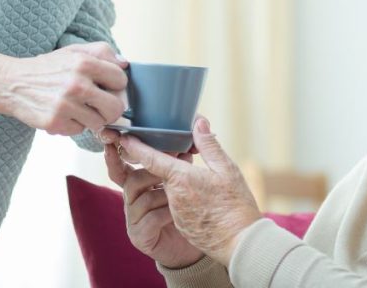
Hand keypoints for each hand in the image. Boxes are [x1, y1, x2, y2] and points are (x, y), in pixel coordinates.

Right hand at [0, 42, 127, 134]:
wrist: (11, 83)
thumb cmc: (46, 68)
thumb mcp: (73, 51)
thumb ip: (101, 52)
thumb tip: (124, 63)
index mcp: (84, 63)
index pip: (121, 80)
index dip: (117, 85)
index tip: (109, 87)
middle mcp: (76, 84)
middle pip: (116, 107)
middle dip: (111, 108)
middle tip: (100, 105)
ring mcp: (65, 105)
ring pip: (99, 122)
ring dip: (91, 118)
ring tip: (78, 108)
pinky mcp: (55, 122)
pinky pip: (79, 130)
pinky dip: (74, 125)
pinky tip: (64, 114)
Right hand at [105, 143, 203, 268]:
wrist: (192, 247)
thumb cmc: (186, 212)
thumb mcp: (180, 185)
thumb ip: (175, 166)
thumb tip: (185, 147)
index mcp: (138, 186)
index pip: (121, 168)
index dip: (115, 156)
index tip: (117, 140)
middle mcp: (131, 202)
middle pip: (131, 180)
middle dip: (152, 172)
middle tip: (173, 168)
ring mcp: (133, 220)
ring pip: (142, 198)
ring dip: (164, 193)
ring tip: (181, 195)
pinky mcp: (139, 236)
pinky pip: (150, 219)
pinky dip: (167, 213)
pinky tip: (179, 214)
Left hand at [118, 117, 261, 265]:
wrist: (241, 244)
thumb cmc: (236, 205)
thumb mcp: (227, 169)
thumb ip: (209, 145)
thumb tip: (198, 123)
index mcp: (182, 180)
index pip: (151, 159)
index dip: (136, 147)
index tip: (124, 138)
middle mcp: (173, 197)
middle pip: (158, 174)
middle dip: (161, 163)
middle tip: (175, 152)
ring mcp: (176, 213)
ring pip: (168, 190)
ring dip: (174, 181)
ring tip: (193, 175)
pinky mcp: (181, 225)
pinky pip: (175, 205)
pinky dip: (181, 196)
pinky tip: (198, 195)